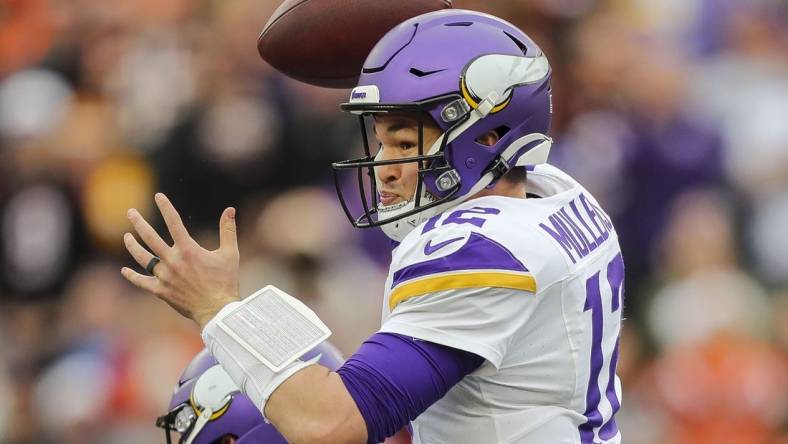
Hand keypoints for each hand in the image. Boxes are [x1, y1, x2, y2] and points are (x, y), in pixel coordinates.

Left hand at [121, 193, 240, 328]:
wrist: (217, 310)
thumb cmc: (226, 281)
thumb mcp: (230, 253)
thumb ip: (228, 230)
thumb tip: (230, 209)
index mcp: (189, 250)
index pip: (174, 223)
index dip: (165, 208)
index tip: (158, 196)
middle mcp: (173, 261)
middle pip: (150, 237)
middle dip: (139, 223)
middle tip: (130, 212)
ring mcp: (164, 277)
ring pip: (143, 258)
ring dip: (133, 245)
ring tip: (126, 236)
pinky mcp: (161, 291)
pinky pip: (142, 282)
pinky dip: (132, 276)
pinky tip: (124, 270)